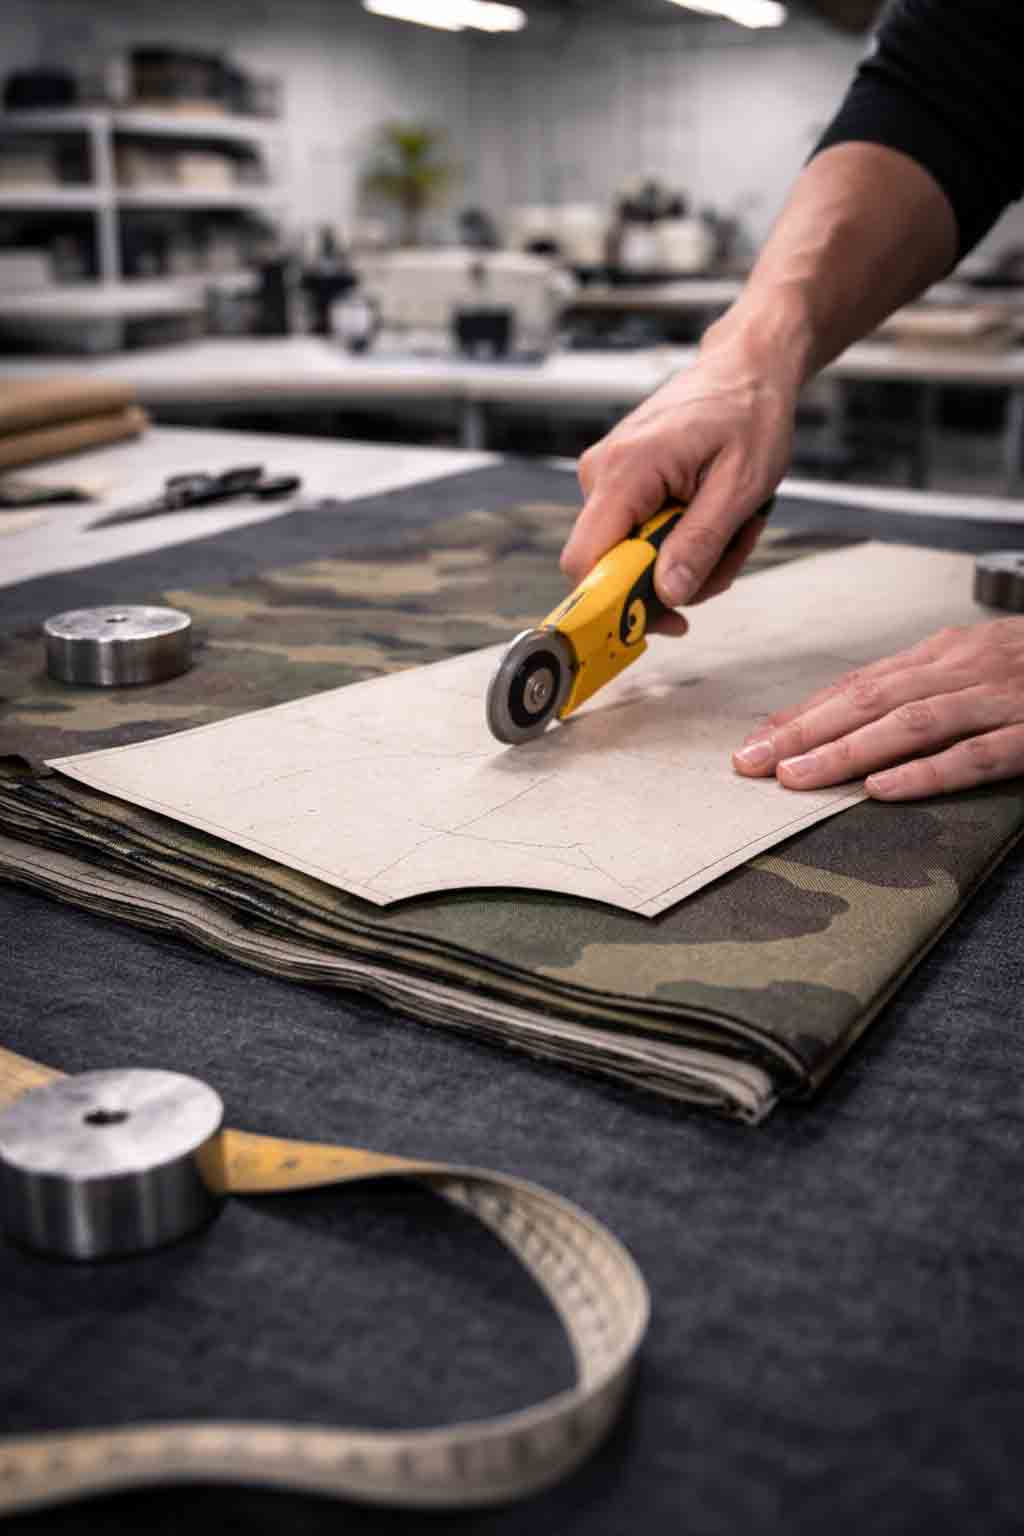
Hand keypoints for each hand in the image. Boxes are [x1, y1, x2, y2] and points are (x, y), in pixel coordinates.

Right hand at [560, 331, 798, 629]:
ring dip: (688, 560)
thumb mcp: (741, 486)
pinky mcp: (620, 483)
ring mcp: (607, 478)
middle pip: (613, 568)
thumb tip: (668, 595)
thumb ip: (701, 543)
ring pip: (632, 557)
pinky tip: (713, 514)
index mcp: (625, 471)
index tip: (666, 621)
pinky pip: (639, 536)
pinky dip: (681, 540)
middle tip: (730, 554)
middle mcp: (601, 474)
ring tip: (732, 525)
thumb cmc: (749, 415)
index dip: (614, 604)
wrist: (747, 368)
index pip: (585, 561)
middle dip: (676, 579)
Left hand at [732, 619, 1023, 799]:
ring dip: (847, 751)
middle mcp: (965, 669)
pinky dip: (928, 772)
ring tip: (796, 778)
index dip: (803, 712)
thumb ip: (917, 685)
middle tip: (751, 763)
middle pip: (869, 699)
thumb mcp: (976, 663)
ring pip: (912, 723)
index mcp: (948, 653)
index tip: (753, 741)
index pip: (860, 684)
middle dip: (804, 732)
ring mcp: (1003, 699)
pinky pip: (978, 754)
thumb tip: (842, 715)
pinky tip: (883, 788)